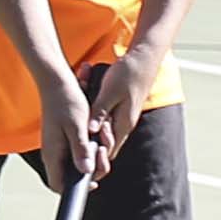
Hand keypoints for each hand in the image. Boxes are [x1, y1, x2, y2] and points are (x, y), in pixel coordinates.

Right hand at [24, 62, 90, 181]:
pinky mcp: (60, 139)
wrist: (57, 82)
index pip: (58, 184)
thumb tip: (86, 171)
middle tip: (101, 153)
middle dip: (88, 171)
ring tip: (100, 142)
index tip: (93, 182)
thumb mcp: (78, 126)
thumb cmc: (67, 101)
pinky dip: (86, 148)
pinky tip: (94, 138)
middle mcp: (51, 153)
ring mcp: (55, 146)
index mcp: (52, 153)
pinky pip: (73, 152)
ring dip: (89, 158)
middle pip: (68, 177)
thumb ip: (81, 149)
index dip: (75, 189)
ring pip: (73, 164)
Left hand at [79, 57, 147, 178]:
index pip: (109, 151)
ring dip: (92, 134)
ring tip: (78, 134)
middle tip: (75, 151)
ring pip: (104, 134)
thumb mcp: (110, 91)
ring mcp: (124, 117)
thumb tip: (91, 132)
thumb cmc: (129, 73)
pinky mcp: (121, 109)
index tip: (82, 162)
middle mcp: (125, 123)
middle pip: (106, 146)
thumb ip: (100, 112)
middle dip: (91, 149)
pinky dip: (95, 123)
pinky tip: (86, 119)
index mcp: (124, 123)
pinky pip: (106, 123)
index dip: (96, 160)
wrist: (145, 57)